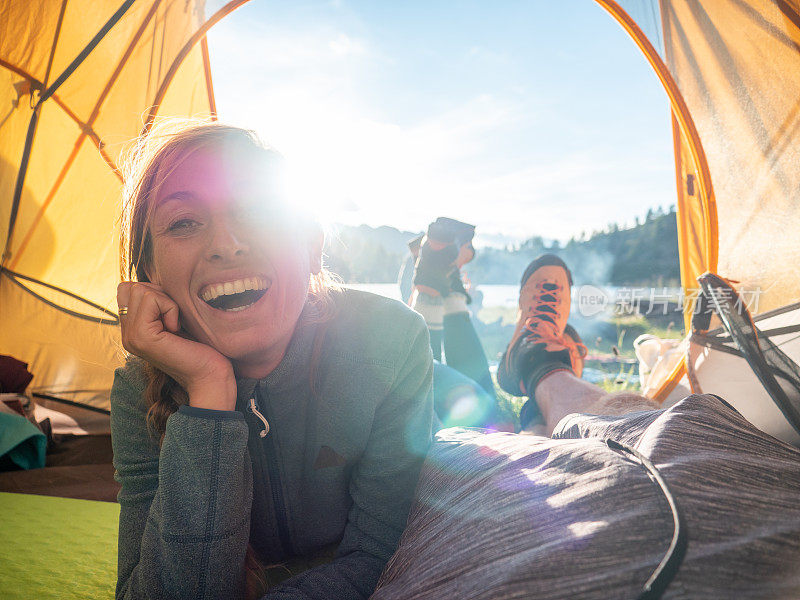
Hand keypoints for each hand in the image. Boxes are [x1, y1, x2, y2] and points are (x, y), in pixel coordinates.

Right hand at [117, 282, 236, 410]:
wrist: (210, 375)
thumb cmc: (201, 347)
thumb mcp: (176, 318)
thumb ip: (160, 303)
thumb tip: (155, 279)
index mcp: (132, 329)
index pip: (128, 288)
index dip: (155, 292)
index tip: (173, 314)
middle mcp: (126, 333)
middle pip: (132, 286)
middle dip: (161, 295)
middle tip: (175, 320)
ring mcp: (130, 336)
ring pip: (140, 290)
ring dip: (167, 302)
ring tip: (176, 325)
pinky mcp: (141, 337)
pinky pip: (152, 299)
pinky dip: (171, 308)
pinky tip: (177, 329)